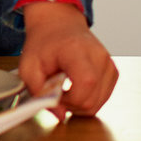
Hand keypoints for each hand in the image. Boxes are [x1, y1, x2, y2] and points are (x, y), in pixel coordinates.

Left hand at [18, 0, 117, 120]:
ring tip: (65, 87)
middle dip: (72, 105)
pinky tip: (75, 87)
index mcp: (78, 51)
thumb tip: (59, 115)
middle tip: (57, 92)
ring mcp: (109, 64)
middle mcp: (99, 57)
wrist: (57, 24)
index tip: (54, 95)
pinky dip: (88, 98)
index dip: (68, 100)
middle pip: (93, 100)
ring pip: (99, 103)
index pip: (85, 86)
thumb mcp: (28, 66)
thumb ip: (38, 92)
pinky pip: (103, 97)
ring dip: (80, 103)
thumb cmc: (44, 43)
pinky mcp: (113, 72)